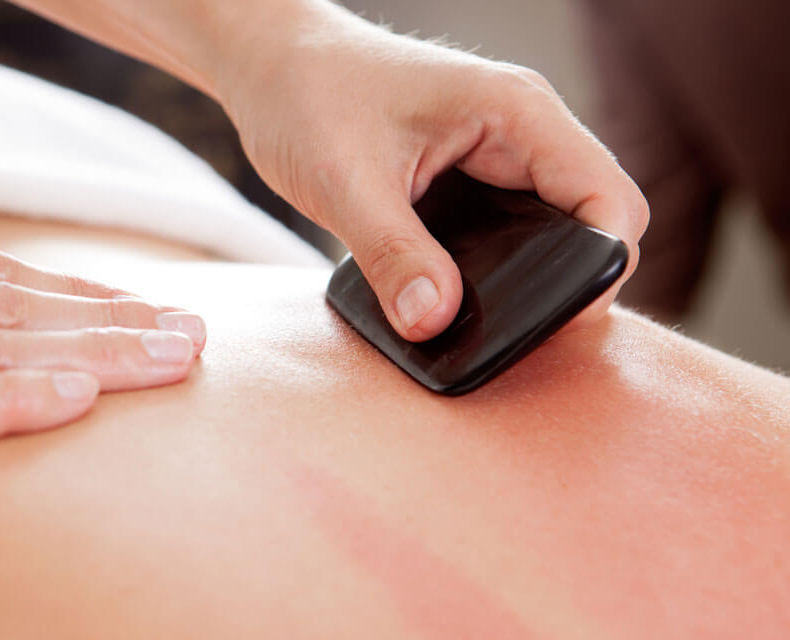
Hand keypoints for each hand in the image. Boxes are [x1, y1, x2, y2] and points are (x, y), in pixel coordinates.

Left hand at [220, 7, 648, 340]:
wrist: (274, 65)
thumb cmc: (309, 93)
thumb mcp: (346, 181)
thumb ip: (392, 253)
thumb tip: (435, 322)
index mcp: (516, 113)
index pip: (607, 199)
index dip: (602, 267)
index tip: (559, 321)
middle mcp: (522, 133)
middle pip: (592, 222)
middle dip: (569, 281)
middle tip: (519, 332)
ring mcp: (499, 156)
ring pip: (555, 231)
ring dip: (535, 278)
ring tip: (492, 323)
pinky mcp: (471, 179)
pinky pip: (512, 232)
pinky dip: (501, 270)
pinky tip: (462, 298)